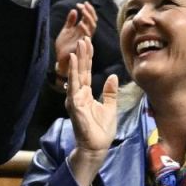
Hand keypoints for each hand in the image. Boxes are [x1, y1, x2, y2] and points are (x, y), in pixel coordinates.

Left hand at [54, 2, 96, 79]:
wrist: (60, 59)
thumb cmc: (64, 46)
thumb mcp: (66, 31)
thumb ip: (70, 21)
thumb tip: (74, 10)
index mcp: (82, 30)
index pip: (89, 18)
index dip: (87, 10)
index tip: (80, 3)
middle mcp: (86, 34)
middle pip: (93, 21)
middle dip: (90, 12)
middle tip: (84, 4)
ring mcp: (85, 40)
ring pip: (92, 27)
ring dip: (88, 18)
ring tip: (82, 10)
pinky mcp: (82, 46)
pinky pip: (87, 37)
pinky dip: (85, 29)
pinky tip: (80, 23)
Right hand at [65, 37, 118, 185]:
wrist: (97, 147)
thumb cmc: (101, 130)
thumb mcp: (110, 107)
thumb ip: (109, 92)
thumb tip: (112, 76)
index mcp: (86, 94)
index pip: (86, 72)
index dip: (88, 58)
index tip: (89, 43)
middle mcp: (78, 95)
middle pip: (81, 71)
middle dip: (82, 54)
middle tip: (84, 38)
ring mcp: (75, 100)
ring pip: (76, 76)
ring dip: (77, 60)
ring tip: (79, 46)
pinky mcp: (74, 106)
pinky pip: (74, 87)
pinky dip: (74, 74)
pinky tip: (75, 63)